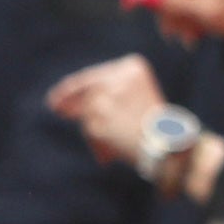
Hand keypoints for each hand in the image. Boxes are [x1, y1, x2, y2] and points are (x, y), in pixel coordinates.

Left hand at [49, 55, 165, 169]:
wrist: (168, 144)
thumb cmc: (156, 124)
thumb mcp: (138, 96)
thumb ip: (109, 92)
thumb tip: (66, 104)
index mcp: (133, 67)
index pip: (96, 74)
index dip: (76, 85)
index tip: (60, 94)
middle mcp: (118, 78)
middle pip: (86, 89)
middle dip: (68, 98)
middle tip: (55, 106)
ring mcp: (107, 97)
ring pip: (86, 111)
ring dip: (93, 129)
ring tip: (111, 144)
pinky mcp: (99, 118)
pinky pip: (89, 129)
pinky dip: (96, 143)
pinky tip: (108, 156)